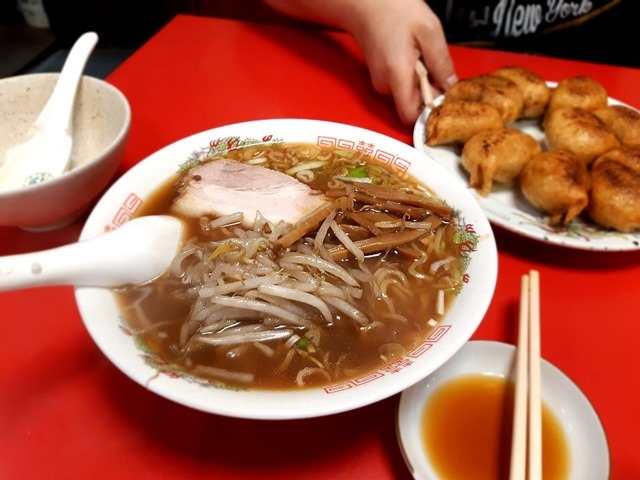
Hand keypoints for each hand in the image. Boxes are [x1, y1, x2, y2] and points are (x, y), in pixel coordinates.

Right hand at [264, 0, 457, 124]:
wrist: (365, 2)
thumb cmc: (395, 9)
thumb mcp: (429, 31)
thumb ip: (441, 62)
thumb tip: (450, 86)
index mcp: (397, 76)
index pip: (410, 117)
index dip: (429, 113)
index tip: (443, 99)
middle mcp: (385, 85)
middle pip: (411, 106)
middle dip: (428, 93)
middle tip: (438, 70)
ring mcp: (380, 82)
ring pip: (407, 95)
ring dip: (420, 83)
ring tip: (423, 57)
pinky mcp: (379, 77)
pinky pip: (400, 85)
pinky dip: (411, 76)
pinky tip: (413, 56)